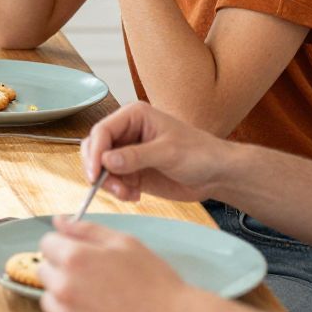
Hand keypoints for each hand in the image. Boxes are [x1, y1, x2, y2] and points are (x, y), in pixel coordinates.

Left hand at [38, 216, 194, 311]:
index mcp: (74, 258)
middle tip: (95, 279)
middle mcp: (63, 287)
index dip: (65, 246)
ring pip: (49, 299)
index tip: (83, 256)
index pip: (47, 243)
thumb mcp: (125, 243)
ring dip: (65, 298)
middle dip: (63, 271)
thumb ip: (86, 230)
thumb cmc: (155, 282)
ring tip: (99, 301)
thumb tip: (58, 221)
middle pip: (44, 271)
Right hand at [80, 100, 234, 204]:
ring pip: (100, 167)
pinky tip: (135, 195)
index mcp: (134, 116)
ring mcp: (127, 152)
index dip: (94, 152)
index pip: (102, 130)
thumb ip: (136, 156)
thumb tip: (106, 160)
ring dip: (109, 183)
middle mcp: (127, 132)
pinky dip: (118, 191)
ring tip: (127, 194)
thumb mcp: (168, 153)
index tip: (95, 173)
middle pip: (95, 148)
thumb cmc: (200, 154)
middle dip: (98, 169)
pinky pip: (112, 181)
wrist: (216, 175)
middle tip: (112, 187)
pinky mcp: (131, 171)